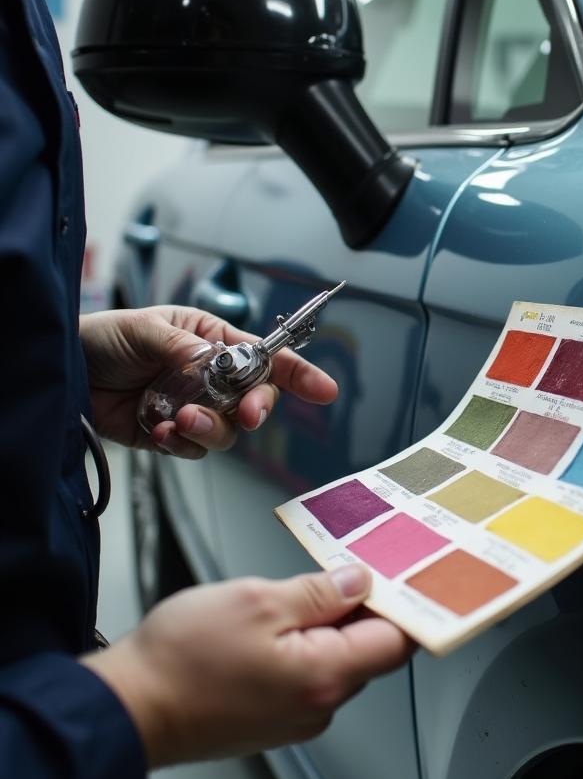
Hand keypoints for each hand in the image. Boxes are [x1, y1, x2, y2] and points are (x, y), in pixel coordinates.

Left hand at [80, 306, 337, 457]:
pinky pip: (194, 448)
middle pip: (256, 399)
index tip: (323, 390)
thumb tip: (214, 364)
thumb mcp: (145, 329)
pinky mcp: (173, 435)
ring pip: (228, 430)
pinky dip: (181, 443)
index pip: (265, 356)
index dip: (298, 373)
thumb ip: (184, 348)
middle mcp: (211, 376)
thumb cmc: (104, 338)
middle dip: (255, 408)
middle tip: (247, 415)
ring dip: (209, 427)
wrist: (63, 374)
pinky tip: (159, 431)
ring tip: (178, 419)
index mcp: (212, 340)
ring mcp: (194, 407)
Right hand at [83, 566, 414, 765]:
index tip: (404, 572)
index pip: (396, 642)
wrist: (127, 707)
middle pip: (369, 650)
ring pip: (337, 659)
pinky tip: (280, 620)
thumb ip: (319, 592)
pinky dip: (305, 644)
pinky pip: (309, 674)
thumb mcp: (258, 601)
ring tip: (302, 590)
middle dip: (362, 607)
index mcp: (324, 676)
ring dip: (329, 624)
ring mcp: (296, 717)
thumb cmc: (182, 658)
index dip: (403, 603)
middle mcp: (318, 706)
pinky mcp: (273, 717)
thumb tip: (360, 581)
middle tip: (346, 566)